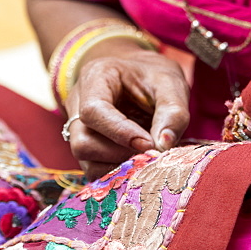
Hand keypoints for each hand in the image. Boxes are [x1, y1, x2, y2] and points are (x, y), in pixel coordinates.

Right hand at [64, 41, 189, 179]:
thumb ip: (172, 111)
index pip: (93, 111)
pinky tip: (138, 165)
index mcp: (95, 77)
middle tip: (150, 154)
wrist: (143, 76)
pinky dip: (116, 173)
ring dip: (117, 167)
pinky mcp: (87, 147)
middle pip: (82, 142)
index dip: (119, 132)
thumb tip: (164, 144)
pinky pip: (93, 169)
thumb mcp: (170, 82)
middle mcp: (78, 103)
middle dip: (118, 155)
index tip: (149, 144)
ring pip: (85, 160)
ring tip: (146, 159)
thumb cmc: (154, 76)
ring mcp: (78, 127)